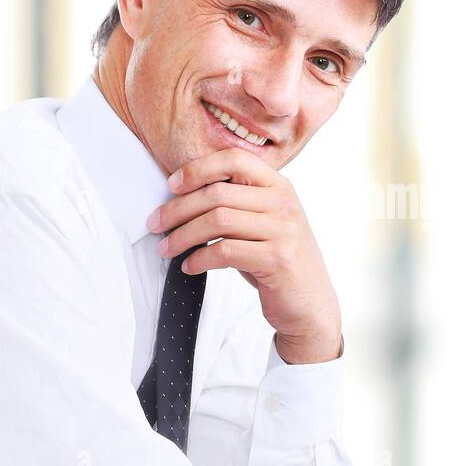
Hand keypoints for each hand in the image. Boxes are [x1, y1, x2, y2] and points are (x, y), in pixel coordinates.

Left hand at [146, 147, 341, 364]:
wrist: (310, 305)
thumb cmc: (278, 263)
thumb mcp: (263, 225)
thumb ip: (237, 206)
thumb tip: (182, 198)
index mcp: (280, 187)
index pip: (235, 160)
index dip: (199, 168)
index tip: (172, 185)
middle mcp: (284, 203)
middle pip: (218, 193)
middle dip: (178, 209)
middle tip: (155, 224)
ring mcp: (283, 230)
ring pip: (218, 221)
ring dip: (182, 235)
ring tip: (166, 248)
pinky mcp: (277, 259)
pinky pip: (225, 251)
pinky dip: (199, 258)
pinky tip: (190, 266)